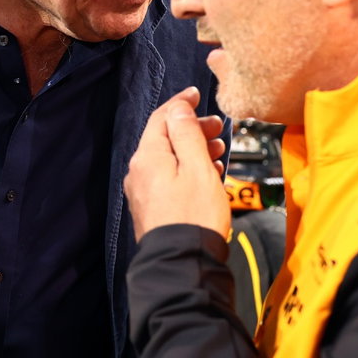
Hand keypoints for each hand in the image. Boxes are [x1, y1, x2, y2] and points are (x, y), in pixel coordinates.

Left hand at [125, 87, 228, 241]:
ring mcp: (142, 191)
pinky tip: (208, 175)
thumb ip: (186, 134)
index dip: (180, 103)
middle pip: (164, 138)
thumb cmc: (194, 215)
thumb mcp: (197, 167)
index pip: (161, 118)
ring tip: (218, 151)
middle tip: (217, 128)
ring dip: (193, 150)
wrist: (182, 262)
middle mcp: (139, 172)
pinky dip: (187, 169)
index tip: (196, 94)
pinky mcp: (151, 208)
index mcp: (148, 157)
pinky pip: (168, 178)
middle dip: (191, 128)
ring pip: (168, 159)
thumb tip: (178, 109)